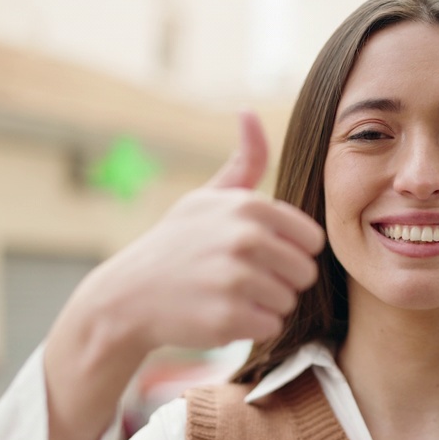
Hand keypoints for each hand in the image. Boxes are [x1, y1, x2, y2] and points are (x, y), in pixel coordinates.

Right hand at [95, 111, 325, 352]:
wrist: (127, 296)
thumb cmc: (176, 244)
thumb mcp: (207, 197)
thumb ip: (244, 162)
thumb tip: (249, 112)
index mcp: (250, 206)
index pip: (311, 240)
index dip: (288, 251)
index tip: (258, 254)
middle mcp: (245, 238)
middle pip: (304, 273)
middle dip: (278, 281)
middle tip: (240, 279)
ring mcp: (237, 279)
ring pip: (289, 302)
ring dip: (263, 305)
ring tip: (226, 294)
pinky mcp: (229, 317)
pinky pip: (270, 326)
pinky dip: (250, 327)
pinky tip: (219, 314)